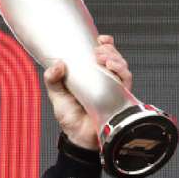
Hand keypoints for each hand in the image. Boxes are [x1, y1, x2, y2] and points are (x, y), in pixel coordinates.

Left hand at [43, 34, 132, 149]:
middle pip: (114, 58)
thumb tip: (58, 65)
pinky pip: (126, 82)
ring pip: (122, 67)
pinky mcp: (120, 98)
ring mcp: (113, 89)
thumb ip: (52, 80)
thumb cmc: (70, 118)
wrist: (78, 138)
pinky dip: (121, 72)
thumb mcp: (57, 95)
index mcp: (91, 76)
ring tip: (103, 58)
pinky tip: (112, 68)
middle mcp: (104, 80)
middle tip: (98, 50)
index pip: (102, 55)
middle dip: (109, 50)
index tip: (99, 39)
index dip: (105, 44)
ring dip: (115, 58)